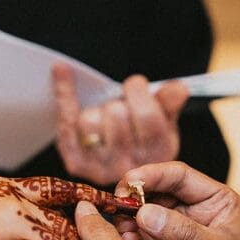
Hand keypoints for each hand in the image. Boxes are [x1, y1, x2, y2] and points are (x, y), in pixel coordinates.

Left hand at [53, 63, 188, 185]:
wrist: (125, 170)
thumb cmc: (145, 137)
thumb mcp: (166, 120)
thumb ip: (170, 102)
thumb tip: (178, 89)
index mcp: (157, 152)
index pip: (147, 116)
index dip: (138, 92)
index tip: (135, 85)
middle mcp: (130, 165)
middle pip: (116, 115)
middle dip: (117, 102)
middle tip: (120, 106)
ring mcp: (100, 167)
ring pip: (89, 121)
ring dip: (95, 109)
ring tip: (104, 116)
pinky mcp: (76, 164)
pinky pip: (65, 122)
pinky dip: (64, 92)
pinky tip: (62, 70)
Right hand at [113, 162, 239, 239]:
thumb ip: (184, 233)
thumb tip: (145, 213)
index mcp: (215, 204)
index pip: (179, 177)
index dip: (153, 175)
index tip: (130, 180)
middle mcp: (190, 218)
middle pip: (153, 196)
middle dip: (133, 198)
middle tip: (117, 205)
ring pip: (138, 221)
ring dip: (126, 223)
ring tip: (123, 232)